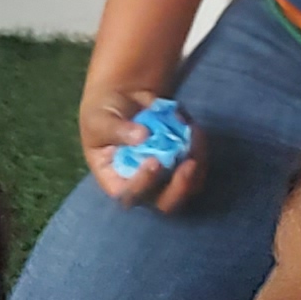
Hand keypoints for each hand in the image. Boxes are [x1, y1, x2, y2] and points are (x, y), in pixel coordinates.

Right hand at [76, 80, 199, 211]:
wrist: (124, 97)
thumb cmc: (103, 113)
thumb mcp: (99, 120)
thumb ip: (117, 130)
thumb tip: (142, 137)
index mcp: (114, 179)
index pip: (129, 196)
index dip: (143, 185)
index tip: (153, 161)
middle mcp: (142, 184)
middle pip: (164, 203)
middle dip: (180, 187)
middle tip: (190, 164)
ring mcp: (165, 176)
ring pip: (189, 186)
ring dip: (198, 163)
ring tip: (193, 133)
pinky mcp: (183, 163)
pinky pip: (200, 167)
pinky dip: (201, 149)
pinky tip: (192, 128)